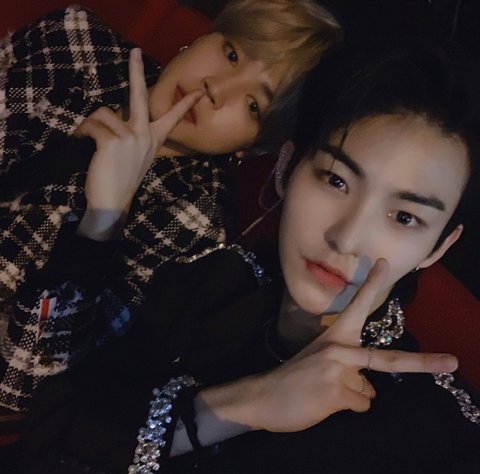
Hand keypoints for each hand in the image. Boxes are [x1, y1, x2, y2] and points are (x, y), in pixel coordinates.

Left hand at [75, 48, 202, 239]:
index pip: (173, 118)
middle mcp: (146, 135)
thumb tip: (116, 117)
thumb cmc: (122, 181)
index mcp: (154, 140)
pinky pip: (92, 124)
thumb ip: (132, 136)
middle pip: (140, 96)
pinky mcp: (114, 140)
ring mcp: (131, 136)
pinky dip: (82, 131)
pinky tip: (82, 142)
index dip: (186, 104)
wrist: (113, 203)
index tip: (200, 92)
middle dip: (136, 71)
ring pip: (104, 113)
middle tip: (135, 53)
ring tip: (85, 138)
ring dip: (90, 124)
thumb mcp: (135, 157)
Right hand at [199, 259, 457, 433]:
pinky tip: (326, 401)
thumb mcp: (316, 359)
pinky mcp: (337, 391)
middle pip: (388, 359)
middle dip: (423, 363)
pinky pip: (361, 404)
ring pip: (369, 390)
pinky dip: (348, 406)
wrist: (263, 395)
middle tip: (452, 362)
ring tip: (325, 392)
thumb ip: (343, 361)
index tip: (383, 263)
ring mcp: (339, 369)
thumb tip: (369, 383)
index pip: (356, 306)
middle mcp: (339, 348)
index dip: (372, 284)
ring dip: (353, 394)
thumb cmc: (292, 377)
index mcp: (334, 336)